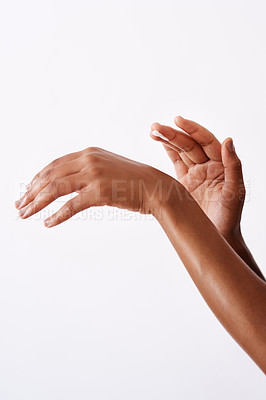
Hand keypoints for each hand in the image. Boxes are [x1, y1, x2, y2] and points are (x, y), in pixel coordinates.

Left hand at [15, 147, 172, 226]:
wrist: (155, 187)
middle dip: (31, 192)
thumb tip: (66, 186)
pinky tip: (48, 223)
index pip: (54, 165)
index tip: (26, 191)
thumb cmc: (132, 181)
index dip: (37, 179)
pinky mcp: (100, 191)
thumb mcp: (106, 168)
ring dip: (37, 202)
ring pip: (55, 188)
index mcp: (88, 153)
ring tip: (26, 214)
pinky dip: (57, 215)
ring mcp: (94, 174)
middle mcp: (88, 159)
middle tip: (19, 205)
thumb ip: (86, 172)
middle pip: (50, 175)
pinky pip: (71, 205)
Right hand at [150, 116, 244, 239]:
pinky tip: (159, 141)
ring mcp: (195, 173)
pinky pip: (176, 163)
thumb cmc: (230, 216)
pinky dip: (167, 151)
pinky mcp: (184, 183)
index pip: (205, 140)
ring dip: (167, 140)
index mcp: (221, 164)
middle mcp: (208, 165)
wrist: (217, 236)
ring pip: (180, 151)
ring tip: (153, 131)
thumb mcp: (235, 191)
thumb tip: (229, 140)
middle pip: (189, 144)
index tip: (177, 120)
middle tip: (156, 127)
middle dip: (173, 134)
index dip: (192, 129)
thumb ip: (233, 165)